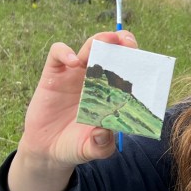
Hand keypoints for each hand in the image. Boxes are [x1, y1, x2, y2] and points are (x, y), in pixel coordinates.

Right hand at [7, 31, 136, 190]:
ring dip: (98, 41)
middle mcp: (95, 79)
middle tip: (127, 41)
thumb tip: (105, 132)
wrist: (47, 150)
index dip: (135, 60)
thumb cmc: (75, 146)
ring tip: (104, 42)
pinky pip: (58, 53)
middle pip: (111, 51)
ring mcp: (74, 74)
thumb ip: (101, 145)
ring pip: (88, 47)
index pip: (126, 69)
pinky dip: (65, 52)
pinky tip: (73, 62)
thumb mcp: (91, 149)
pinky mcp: (53, 75)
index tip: (143, 59)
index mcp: (110, 92)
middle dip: (121, 42)